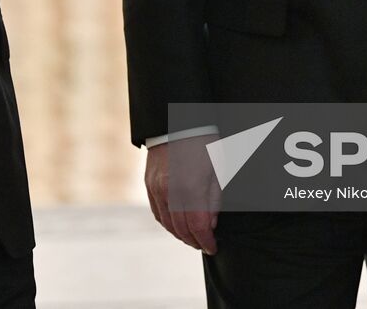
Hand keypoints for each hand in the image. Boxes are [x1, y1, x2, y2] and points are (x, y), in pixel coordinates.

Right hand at [145, 136, 220, 254]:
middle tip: (205, 245)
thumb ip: (214, 200)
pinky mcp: (149, 184)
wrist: (176, 120)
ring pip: (167, 223)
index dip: (207, 242)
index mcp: (191, 188)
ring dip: (180, 235)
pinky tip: (176, 224)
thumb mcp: (217, 168)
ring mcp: (156, 188)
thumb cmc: (203, 142)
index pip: (198, 227)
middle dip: (194, 241)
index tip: (214, 247)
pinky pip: (157, 212)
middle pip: (181, 229)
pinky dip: (167, 223)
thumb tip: (210, 224)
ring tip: (192, 238)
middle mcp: (170, 192)